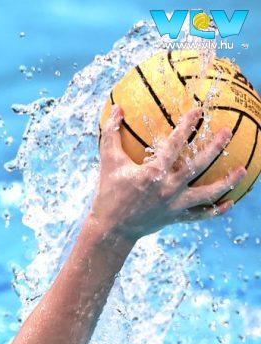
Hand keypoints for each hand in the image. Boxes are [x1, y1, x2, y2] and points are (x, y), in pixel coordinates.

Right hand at [89, 105, 246, 242]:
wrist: (110, 228)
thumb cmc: (108, 193)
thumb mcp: (108, 162)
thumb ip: (111, 134)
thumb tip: (116, 108)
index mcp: (153, 173)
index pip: (175, 144)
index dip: (187, 125)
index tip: (198, 111)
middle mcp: (168, 188)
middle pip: (198, 165)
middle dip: (215, 148)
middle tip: (227, 132)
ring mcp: (174, 204)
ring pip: (207, 193)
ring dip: (227, 182)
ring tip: (242, 170)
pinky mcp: (175, 217)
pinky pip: (200, 214)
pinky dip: (216, 210)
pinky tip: (230, 202)